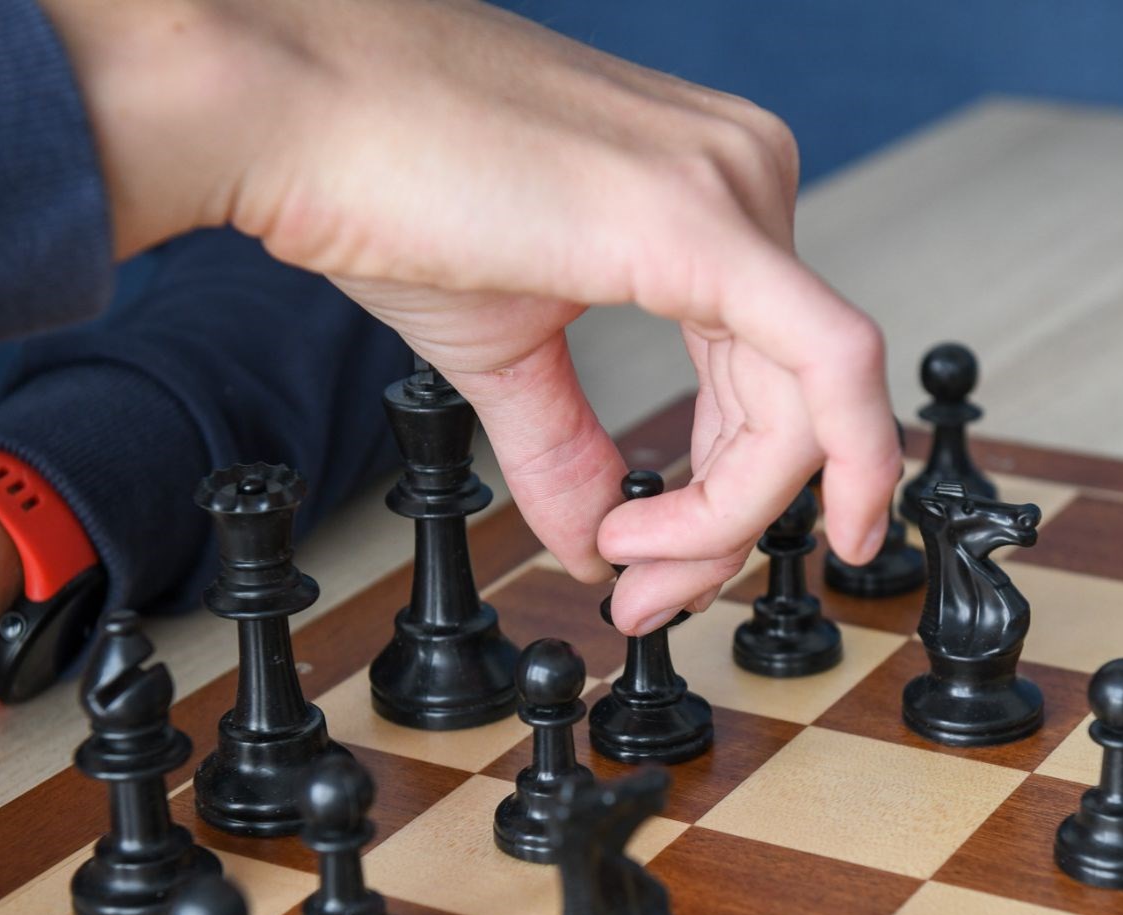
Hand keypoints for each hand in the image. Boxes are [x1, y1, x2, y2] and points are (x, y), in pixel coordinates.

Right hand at [44, 0, 896, 632]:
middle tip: (647, 600)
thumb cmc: (370, 181)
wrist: (289, 108)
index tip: (636, 567)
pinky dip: (833, 461)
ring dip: (732, 515)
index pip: (763, 371)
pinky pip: (828, 364)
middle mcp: (739, 174)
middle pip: (797, 395)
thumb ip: (562, 443)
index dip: (719, 495)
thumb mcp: (494, 342)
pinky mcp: (702, 221)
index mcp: (699, 191)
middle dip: (729, 526)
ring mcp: (731, 185)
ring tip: (634, 566)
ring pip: (810, 398)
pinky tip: (774, 533)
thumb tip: (596, 540)